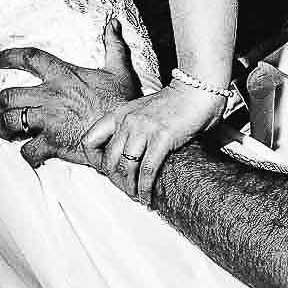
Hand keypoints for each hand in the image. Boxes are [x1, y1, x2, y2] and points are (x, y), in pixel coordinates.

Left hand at [0, 18, 140, 168]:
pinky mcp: (54, 143)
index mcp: (63, 75)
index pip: (29, 58)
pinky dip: (26, 153)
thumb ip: (113, 45)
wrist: (127, 133)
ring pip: (11, 122)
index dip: (8, 57)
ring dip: (3, 128)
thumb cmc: (122, 102)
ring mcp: (50, 121)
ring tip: (3, 131)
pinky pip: (28, 150)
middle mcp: (51, 96)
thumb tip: (113, 24)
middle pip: (9, 96)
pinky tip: (29, 153)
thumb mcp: (119, 69)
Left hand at [81, 67, 226, 201]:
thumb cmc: (176, 103)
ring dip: (129, 187)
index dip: (93, 161)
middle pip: (108, 159)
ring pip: (125, 167)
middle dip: (115, 180)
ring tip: (136, 197)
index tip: (105, 171)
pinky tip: (147, 198)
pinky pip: (147, 170)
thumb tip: (128, 154)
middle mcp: (128, 121)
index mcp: (120, 114)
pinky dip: (145, 188)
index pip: (89, 140)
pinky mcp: (162, 138)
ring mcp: (144, 129)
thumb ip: (132, 128)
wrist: (197, 89)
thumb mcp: (143, 111)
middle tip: (125, 190)